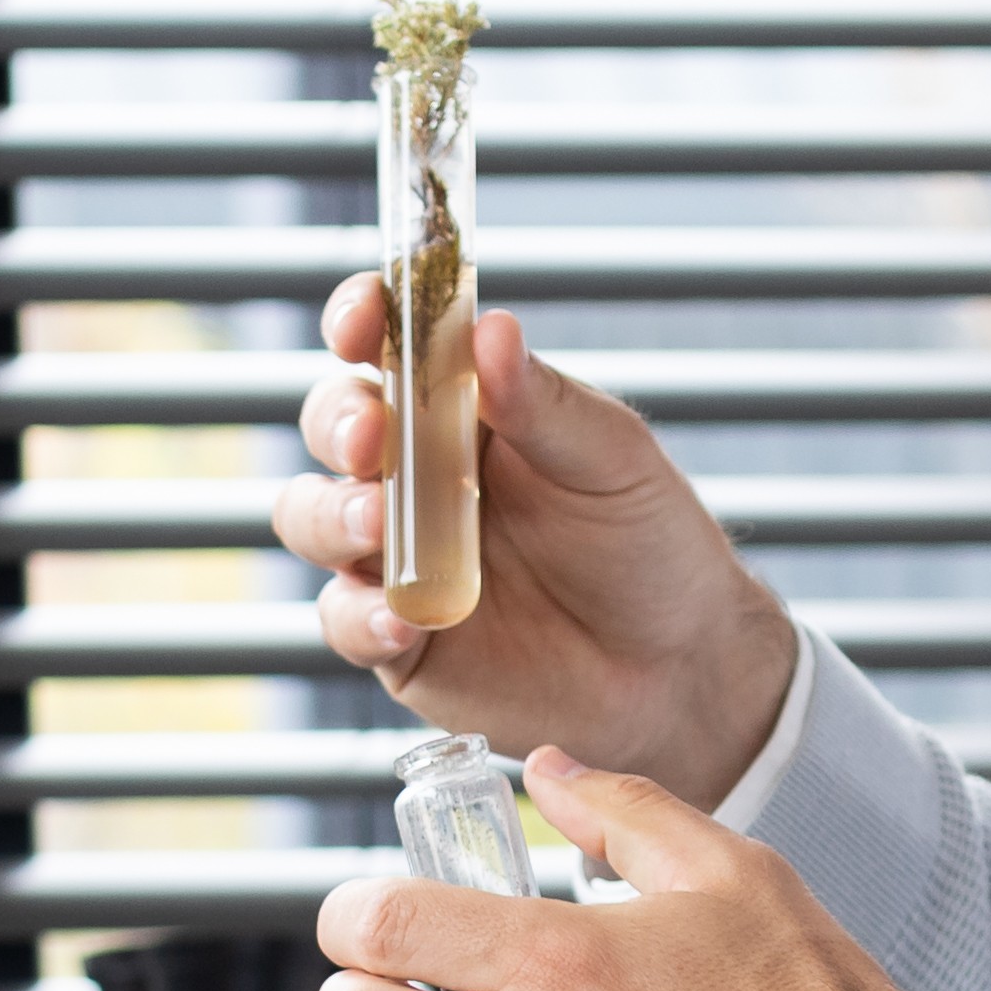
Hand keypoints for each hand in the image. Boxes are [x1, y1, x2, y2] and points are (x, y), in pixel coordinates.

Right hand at [273, 272, 809, 792]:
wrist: (678, 671)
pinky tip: (405, 621)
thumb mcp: (611, 461)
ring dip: (331, 514)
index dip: (362, 321)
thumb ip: (544, 404)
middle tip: (370, 439)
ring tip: (378, 525)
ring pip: (312, 517)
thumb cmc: (650, 547)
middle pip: (333, 426)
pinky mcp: (396, 638)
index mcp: (465, 411)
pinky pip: (343, 619)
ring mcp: (398, 555)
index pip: (391, 347)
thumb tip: (490, 327)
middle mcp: (418, 475)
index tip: (362, 320)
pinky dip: (360, 616)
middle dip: (337, 423)